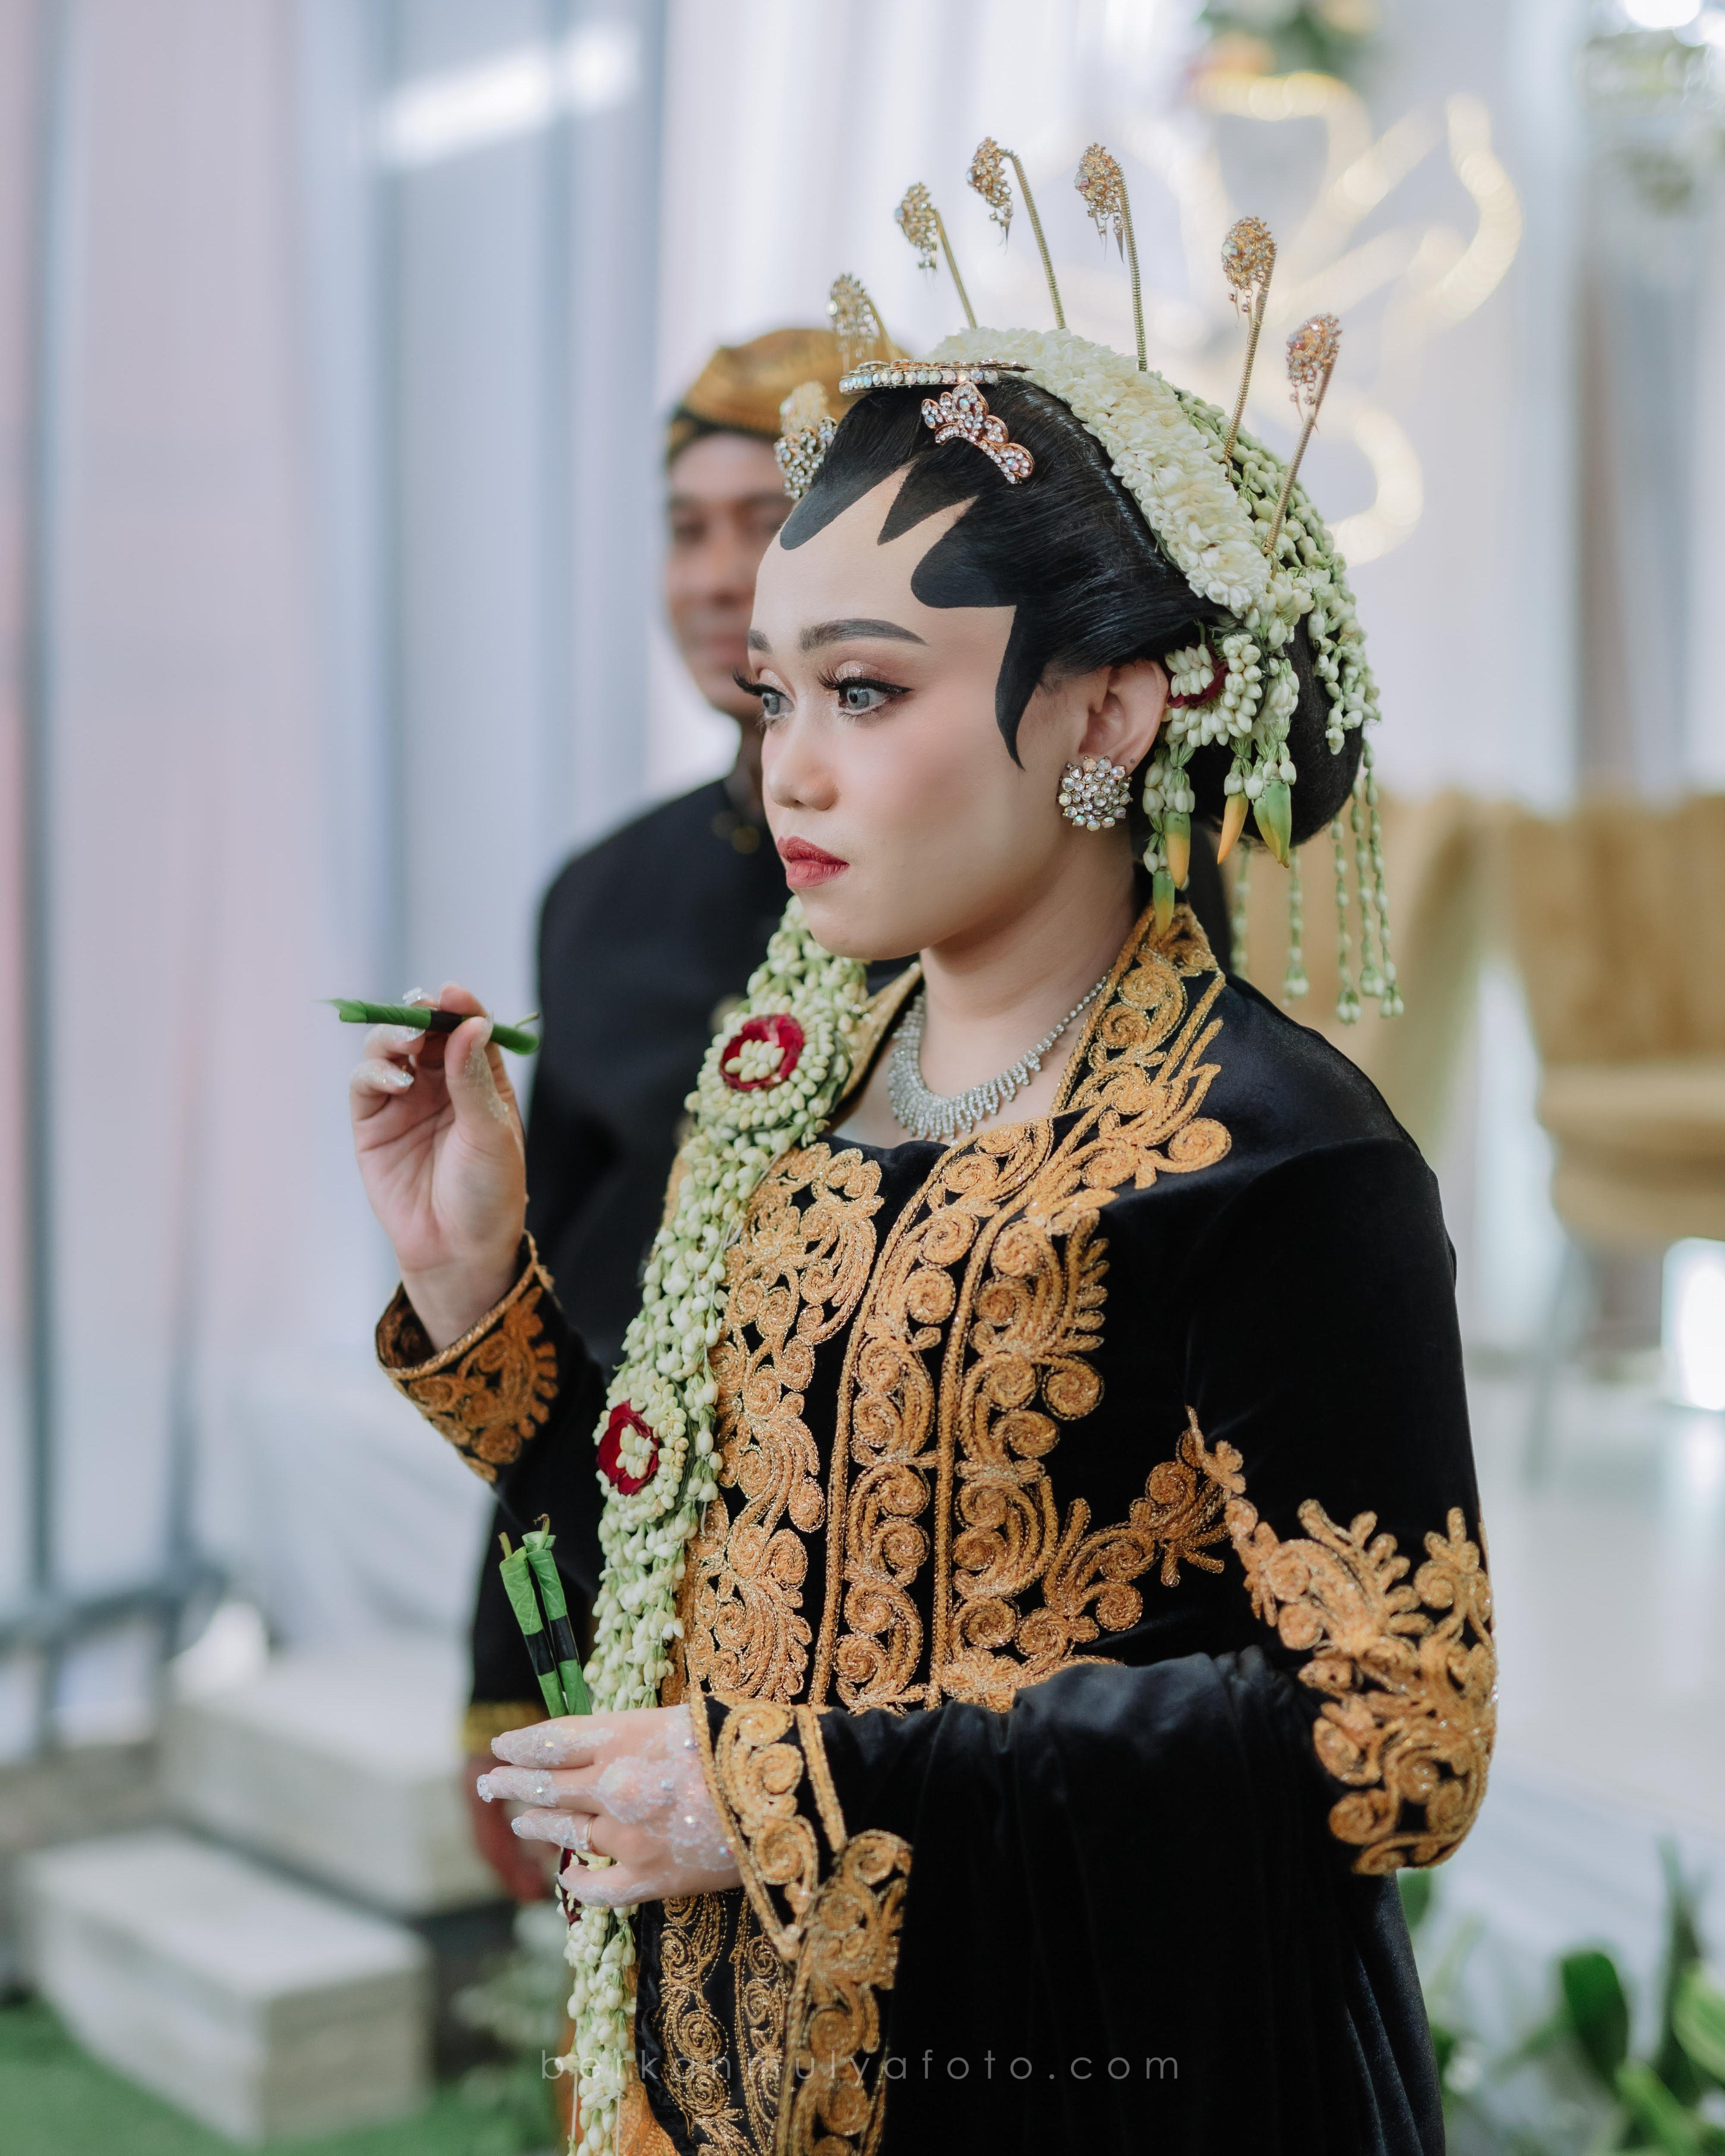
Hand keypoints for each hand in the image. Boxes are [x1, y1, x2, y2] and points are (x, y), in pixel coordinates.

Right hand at [349, 982, 525, 1346]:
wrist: (457, 1250)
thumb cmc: (487, 1194)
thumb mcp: (490, 1133)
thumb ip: (473, 1077)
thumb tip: (471, 1022)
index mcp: (480, 1081)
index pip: (468, 1029)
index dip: (459, 1007)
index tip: (451, 993)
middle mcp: (442, 1084)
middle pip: (425, 1030)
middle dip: (420, 1015)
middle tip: (421, 1014)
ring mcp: (404, 1102)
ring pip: (390, 1049)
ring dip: (394, 1037)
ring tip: (407, 1045)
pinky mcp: (373, 1124)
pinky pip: (366, 1083)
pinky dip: (375, 1072)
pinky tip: (396, 1082)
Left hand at [476, 1707, 741, 1908]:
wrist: (792, 1789)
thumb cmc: (746, 1741)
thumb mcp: (683, 1719)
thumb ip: (638, 1736)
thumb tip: (610, 1747)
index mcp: (623, 1739)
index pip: (553, 1742)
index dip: (523, 1746)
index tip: (501, 1748)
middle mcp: (613, 1786)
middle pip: (547, 1786)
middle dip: (514, 1784)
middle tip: (491, 1783)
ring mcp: (627, 1837)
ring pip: (568, 1833)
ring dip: (539, 1826)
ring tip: (522, 1821)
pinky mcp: (650, 1878)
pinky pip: (599, 1888)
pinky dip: (579, 1884)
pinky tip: (568, 1880)